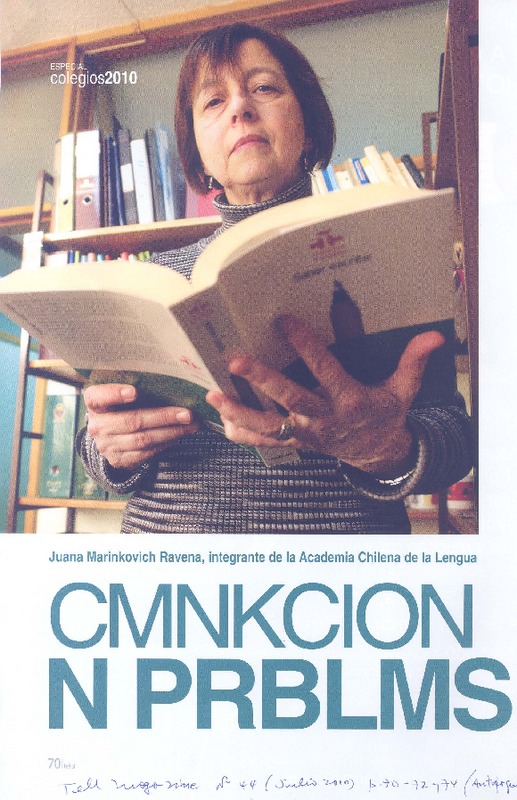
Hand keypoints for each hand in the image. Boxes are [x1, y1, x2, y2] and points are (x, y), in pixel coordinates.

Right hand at [83, 383, 198, 469]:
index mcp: (94, 403)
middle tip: (187, 413)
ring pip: (143, 439)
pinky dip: (166, 443)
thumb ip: (135, 387)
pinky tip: (179, 435)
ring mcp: (107, 445)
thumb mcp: (119, 395)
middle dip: (163, 417)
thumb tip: (170, 382)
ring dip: (171, 432)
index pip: (99, 396)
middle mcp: (97, 425)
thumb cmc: (120, 407)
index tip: (134, 392)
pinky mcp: (119, 460)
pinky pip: (146, 452)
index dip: (115, 394)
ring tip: (191, 425)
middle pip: (132, 421)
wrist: (109, 436)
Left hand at [206, 315, 443, 475]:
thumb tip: (435, 335)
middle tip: (235, 360)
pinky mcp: (296, 444)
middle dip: (262, 380)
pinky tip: (220, 421)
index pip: (325, 369)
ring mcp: (307, 435)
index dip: (306, 345)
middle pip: (290, 399)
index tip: (284, 321)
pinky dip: (243, 434)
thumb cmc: (385, 414)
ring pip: (270, 425)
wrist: (376, 454)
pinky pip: (266, 442)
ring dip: (241, 411)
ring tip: (213, 394)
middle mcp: (324, 419)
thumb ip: (413, 362)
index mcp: (350, 400)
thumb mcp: (403, 390)